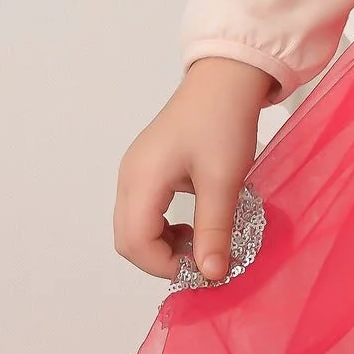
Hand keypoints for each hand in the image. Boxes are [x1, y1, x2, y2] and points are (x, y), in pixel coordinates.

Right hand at [113, 55, 278, 284]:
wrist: (226, 78)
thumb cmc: (223, 121)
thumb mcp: (223, 180)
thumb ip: (214, 230)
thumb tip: (210, 274)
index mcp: (141, 180)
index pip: (135, 243)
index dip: (166, 266)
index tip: (204, 269)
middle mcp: (129, 177)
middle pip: (127, 239)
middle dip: (161, 259)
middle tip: (202, 261)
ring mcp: (135, 171)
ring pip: (133, 227)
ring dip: (162, 244)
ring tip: (201, 242)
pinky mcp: (147, 167)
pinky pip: (143, 210)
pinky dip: (164, 227)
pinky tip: (195, 222)